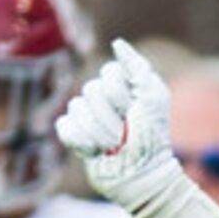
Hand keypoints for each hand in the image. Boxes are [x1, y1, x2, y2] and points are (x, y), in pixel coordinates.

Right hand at [56, 38, 177, 209]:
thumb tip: (116, 44)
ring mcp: (86, 116)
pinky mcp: (74, 136)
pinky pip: (65, 127)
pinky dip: (83, 141)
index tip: (136, 111)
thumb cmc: (152, 136)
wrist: (142, 174)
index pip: (108, 73)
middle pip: (92, 90)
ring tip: (115, 145)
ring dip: (101, 132)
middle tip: (127, 132)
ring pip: (78, 108)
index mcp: (121, 84)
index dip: (121, 93)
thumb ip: (137, 67)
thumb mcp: (153, 96)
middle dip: (113, 116)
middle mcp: (102, 98)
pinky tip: (97, 151)